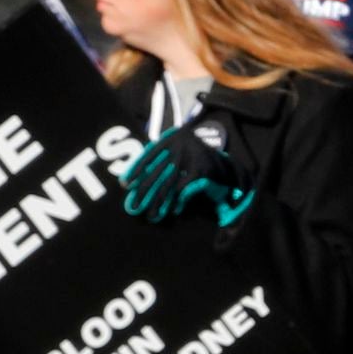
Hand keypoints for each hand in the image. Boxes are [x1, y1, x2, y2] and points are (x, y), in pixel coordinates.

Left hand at [119, 125, 255, 228]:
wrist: (228, 168)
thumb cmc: (196, 163)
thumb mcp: (178, 156)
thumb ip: (161, 162)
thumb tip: (134, 182)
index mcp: (171, 138)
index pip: (148, 155)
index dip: (135, 170)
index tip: (125, 185)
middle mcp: (179, 145)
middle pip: (156, 172)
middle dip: (143, 192)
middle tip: (133, 207)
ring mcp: (190, 157)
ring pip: (168, 184)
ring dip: (158, 202)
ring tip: (150, 215)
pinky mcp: (200, 170)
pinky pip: (182, 190)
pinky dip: (177, 202)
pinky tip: (172, 210)